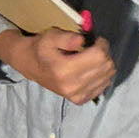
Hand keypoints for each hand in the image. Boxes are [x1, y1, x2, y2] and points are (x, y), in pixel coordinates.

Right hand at [0, 28, 115, 103]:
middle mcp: (72, 86)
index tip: (96, 40)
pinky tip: (91, 69)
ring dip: (104, 64)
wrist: (31, 66)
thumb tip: (81, 40)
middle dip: (104, 53)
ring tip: (91, 58)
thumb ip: (66, 38)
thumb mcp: (50, 37)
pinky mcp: (80, 100)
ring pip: (108, 76)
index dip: (102, 44)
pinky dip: (102, 75)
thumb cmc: (41, 49)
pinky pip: (104, 85)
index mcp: (64, 70)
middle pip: (106, 66)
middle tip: (95, 47)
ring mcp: (77, 96)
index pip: (98, 56)